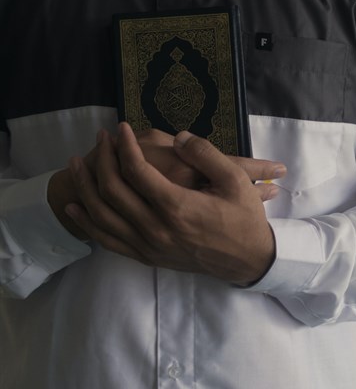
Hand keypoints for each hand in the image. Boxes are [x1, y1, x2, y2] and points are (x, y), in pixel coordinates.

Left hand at [64, 123, 279, 283]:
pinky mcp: (147, 256)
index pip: (137, 170)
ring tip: (78, 163)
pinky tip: (76, 206)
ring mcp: (149, 245)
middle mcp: (156, 227)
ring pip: (102, 215)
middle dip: (102, 158)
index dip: (124, 145)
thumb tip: (179, 137)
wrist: (247, 260)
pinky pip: (108, 240)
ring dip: (85, 186)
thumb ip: (206, 155)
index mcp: (177, 206)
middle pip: (113, 190)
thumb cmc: (244, 218)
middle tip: (100, 138)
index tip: (120, 128)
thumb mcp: (236, 180)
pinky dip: (87, 222)